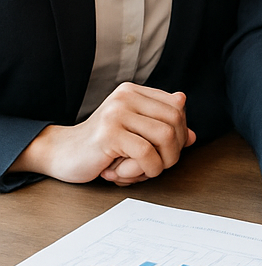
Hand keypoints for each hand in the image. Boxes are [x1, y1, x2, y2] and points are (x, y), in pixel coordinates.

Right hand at [11, 83, 194, 184]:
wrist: (62, 155)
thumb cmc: (102, 147)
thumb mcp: (136, 135)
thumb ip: (162, 131)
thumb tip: (194, 136)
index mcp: (134, 92)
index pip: (177, 106)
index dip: (181, 131)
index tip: (168, 150)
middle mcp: (126, 97)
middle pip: (175, 120)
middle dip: (174, 149)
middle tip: (159, 165)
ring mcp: (116, 113)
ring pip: (165, 136)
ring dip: (163, 162)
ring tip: (147, 171)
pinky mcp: (109, 134)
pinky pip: (147, 152)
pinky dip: (148, 169)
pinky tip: (134, 174)